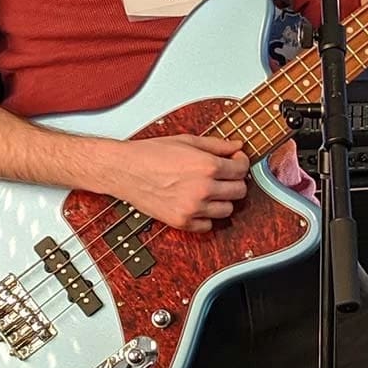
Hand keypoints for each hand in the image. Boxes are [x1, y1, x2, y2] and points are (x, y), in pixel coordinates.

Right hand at [108, 134, 249, 231]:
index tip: (236, 162)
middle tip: (225, 176)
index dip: (241, 163)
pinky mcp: (182, 221)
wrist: (125, 170)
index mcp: (207, 166)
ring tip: (210, 190)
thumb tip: (236, 146)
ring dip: (223, 200)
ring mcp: (193, 208)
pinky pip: (208, 226)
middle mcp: (203, 189)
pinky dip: (206, 217)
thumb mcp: (187, 141)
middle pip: (239, 192)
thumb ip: (217, 145)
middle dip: (235, 181)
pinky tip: (198, 203)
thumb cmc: (150, 154)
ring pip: (227, 210)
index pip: (242, 170)